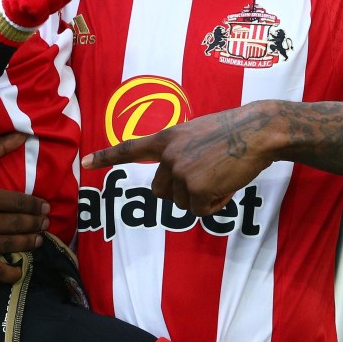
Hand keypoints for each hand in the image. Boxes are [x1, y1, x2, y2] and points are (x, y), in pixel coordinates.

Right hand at [0, 135, 49, 282]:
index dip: (36, 206)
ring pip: (7, 245)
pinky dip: (6, 272)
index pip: (19, 203)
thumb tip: (22, 134)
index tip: (46, 207)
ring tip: (38, 240)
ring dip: (27, 243)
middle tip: (46, 223)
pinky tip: (20, 271)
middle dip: (36, 224)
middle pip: (17, 225)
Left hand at [82, 103, 276, 216]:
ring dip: (203, 197)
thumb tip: (178, 179)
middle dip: (181, 193)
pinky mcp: (196, 188)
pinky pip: (201, 210)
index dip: (107, 156)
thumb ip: (181, 151)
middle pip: (161, 192)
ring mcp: (180, 171)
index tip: (85, 162)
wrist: (257, 131)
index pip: (130, 148)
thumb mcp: (198, 133)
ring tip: (222, 174)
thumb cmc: (234, 131)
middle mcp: (168, 155)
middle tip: (208, 177)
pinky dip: (215, 204)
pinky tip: (228, 184)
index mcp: (167, 138)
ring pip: (183, 203)